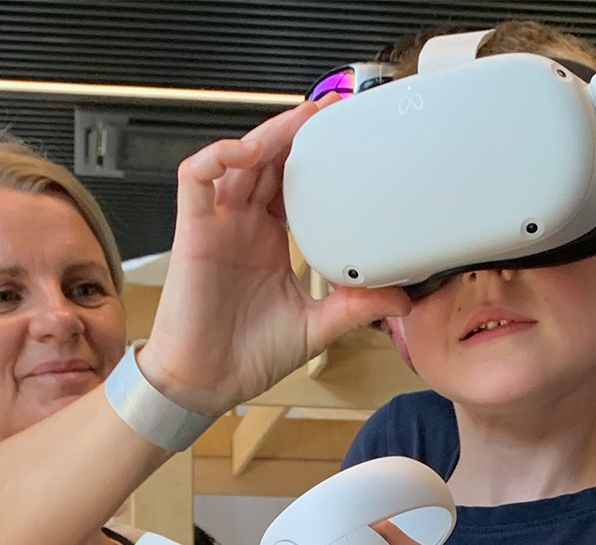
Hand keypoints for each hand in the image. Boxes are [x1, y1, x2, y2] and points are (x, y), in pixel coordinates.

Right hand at [136, 99, 409, 419]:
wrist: (207, 385)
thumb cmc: (247, 356)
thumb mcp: (318, 326)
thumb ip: (358, 305)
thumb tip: (403, 297)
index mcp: (270, 240)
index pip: (293, 181)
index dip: (315, 155)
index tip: (348, 135)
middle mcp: (243, 225)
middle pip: (268, 159)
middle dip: (296, 130)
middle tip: (331, 107)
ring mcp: (217, 225)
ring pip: (237, 159)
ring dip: (267, 136)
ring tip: (299, 121)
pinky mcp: (193, 232)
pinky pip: (195, 179)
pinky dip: (217, 157)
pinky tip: (245, 152)